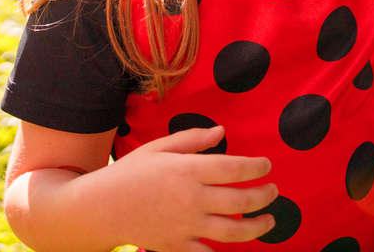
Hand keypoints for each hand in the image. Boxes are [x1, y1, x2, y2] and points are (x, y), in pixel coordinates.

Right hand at [106, 126, 277, 251]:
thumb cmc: (129, 174)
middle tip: (274, 191)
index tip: (268, 166)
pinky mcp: (177, 247)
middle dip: (265, 196)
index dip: (257, 167)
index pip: (235, 168)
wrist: (99, 209)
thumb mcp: (158, 148)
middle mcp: (191, 199)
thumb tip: (222, 132)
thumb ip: (192, 140)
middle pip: (241, 201)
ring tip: (269, 221)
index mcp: (188, 170)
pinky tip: (236, 245)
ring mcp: (186, 226)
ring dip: (257, 227)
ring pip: (233, 231)